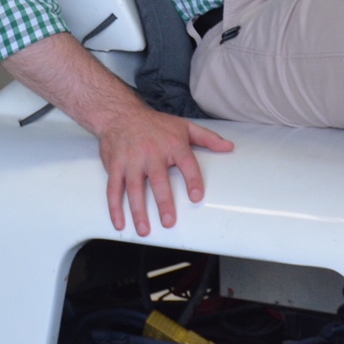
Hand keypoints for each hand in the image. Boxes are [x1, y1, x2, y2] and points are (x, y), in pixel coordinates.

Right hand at [96, 107, 234, 237]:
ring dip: (138, 210)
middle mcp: (151, 153)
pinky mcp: (115, 166)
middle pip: (158, 180)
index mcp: (172, 145)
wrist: (120, 113)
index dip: (192, 180)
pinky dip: (115, 207)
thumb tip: (229, 147)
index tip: (196, 197)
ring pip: (134, 188)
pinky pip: (114, 188)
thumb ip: (208, 138)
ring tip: (145, 229)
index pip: (186, 163)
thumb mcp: (184, 126)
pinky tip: (120, 222)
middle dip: (163, 202)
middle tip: (168, 221)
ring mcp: (131, 160)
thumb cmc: (155, 124)